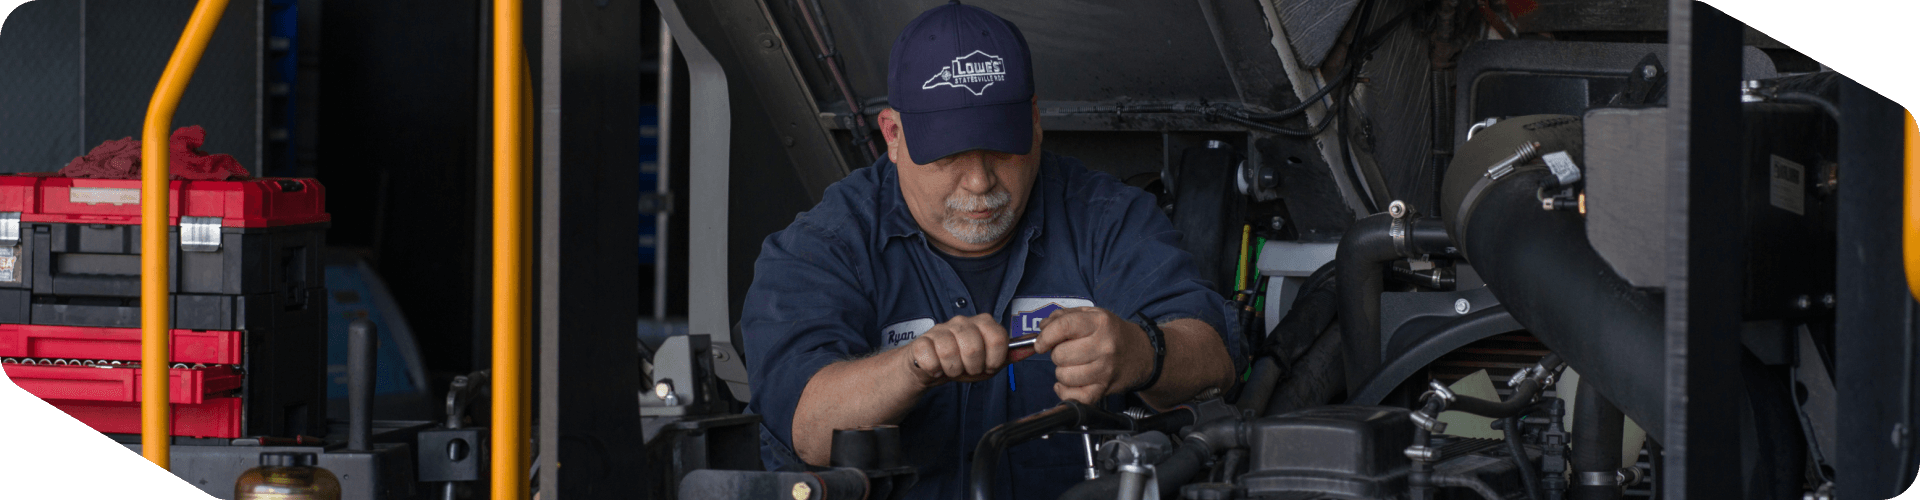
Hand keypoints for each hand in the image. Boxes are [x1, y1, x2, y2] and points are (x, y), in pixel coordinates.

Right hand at [904, 314, 1010, 387]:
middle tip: (968, 368)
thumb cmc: (964, 363)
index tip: (989, 365)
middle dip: (973, 367)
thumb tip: (1033, 347)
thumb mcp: (989, 361)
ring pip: (950, 353)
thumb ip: (1009, 355)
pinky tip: (936, 368)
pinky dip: (934, 369)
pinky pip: (930, 358)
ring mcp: (941, 329)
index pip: (998, 338)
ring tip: (952, 369)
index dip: (995, 359)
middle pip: (974, 347)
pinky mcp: (922, 341)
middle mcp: (962, 321)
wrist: (933, 367)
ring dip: (953, 370)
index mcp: (983, 323)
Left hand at [1034, 307, 1152, 404]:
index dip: (1045, 337)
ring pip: (1063, 376)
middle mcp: (1104, 346)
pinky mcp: (1104, 389)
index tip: (1040, 343)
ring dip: (1062, 372)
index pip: (1063, 327)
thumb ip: (1064, 316)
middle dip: (1057, 354)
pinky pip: (1074, 396)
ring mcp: (1105, 370)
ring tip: (1073, 365)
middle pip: (1060, 354)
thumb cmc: (1112, 333)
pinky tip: (1070, 383)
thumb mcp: (1092, 314)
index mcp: (1099, 323)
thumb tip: (1042, 328)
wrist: (1141, 354)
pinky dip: (1066, 392)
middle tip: (1068, 352)